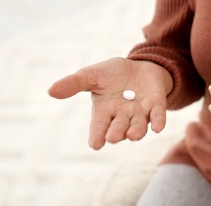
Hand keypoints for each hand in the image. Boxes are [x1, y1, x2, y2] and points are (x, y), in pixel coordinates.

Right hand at [48, 57, 172, 149]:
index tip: (95, 144)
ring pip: (138, 125)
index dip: (97, 135)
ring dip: (136, 130)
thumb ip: (74, 84)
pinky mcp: (156, 105)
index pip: (99, 126)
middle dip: (116, 133)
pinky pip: (157, 116)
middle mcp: (122, 116)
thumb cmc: (112, 75)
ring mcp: (140, 112)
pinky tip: (159, 128)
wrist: (138, 66)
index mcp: (105, 111)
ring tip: (133, 135)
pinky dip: (158, 121)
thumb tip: (50, 91)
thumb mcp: (91, 75)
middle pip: (119, 128)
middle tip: (112, 137)